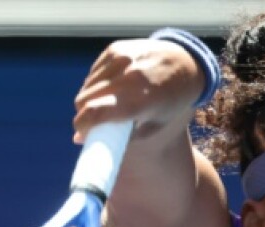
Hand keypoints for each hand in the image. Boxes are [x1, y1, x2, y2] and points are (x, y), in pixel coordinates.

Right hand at [72, 38, 203, 142]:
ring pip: (87, 85)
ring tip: (109, 102)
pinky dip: (98, 83)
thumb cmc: (170, 102)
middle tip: (95, 121)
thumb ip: (118, 137)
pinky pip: (94, 72)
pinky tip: (113, 86)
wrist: (185, 63)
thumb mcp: (152, 127)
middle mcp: (127, 77)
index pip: (95, 112)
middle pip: (84, 99)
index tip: (81, 133)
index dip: (81, 125)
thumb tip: (78, 139)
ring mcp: (120, 59)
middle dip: (84, 113)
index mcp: (139, 101)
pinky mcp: (115, 49)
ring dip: (91, 97)